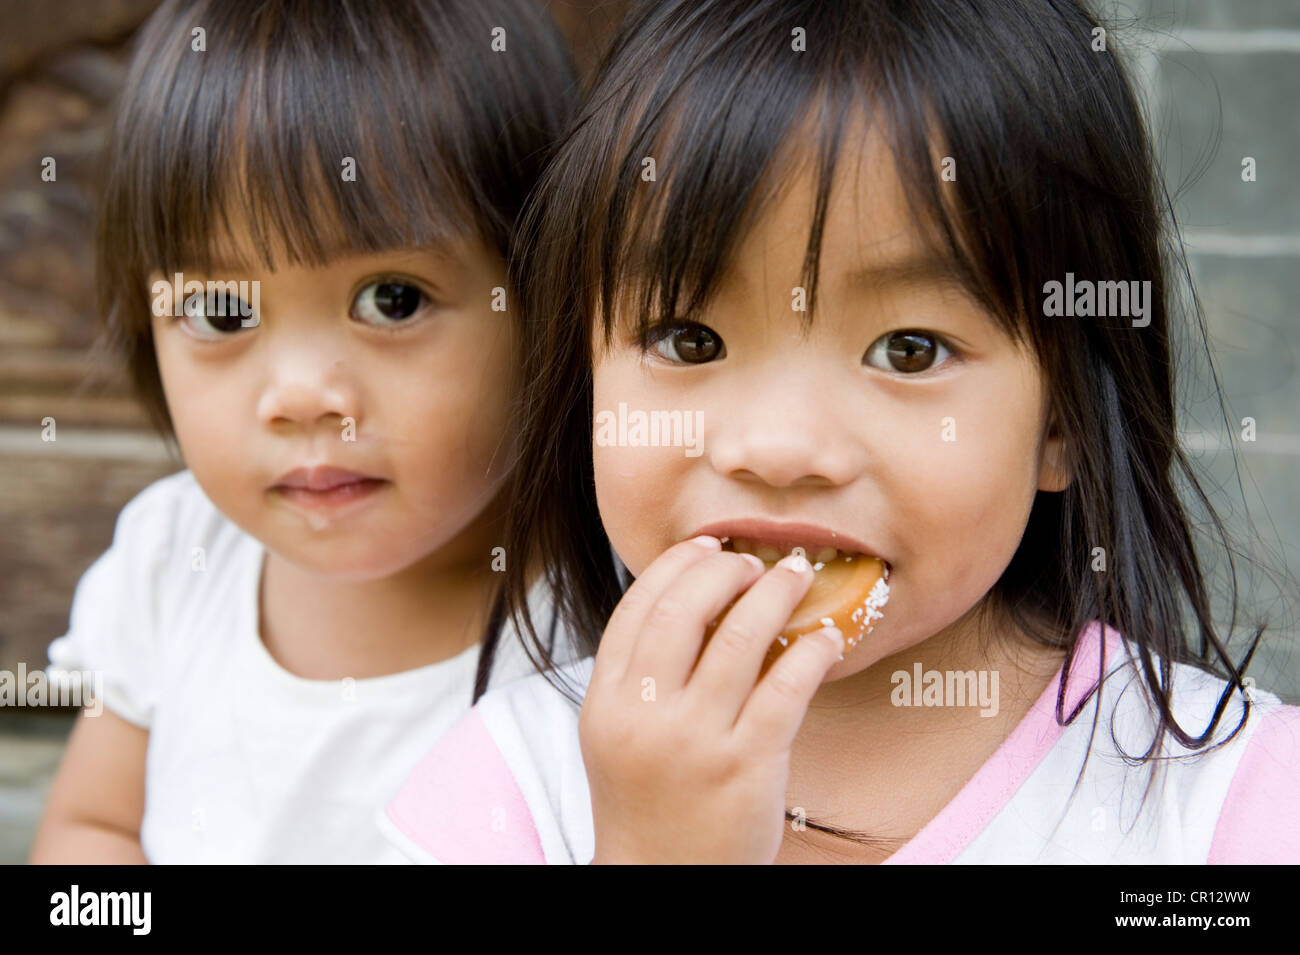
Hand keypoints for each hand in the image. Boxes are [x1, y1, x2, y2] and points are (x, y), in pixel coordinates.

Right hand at [581, 535, 843, 863]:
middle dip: (726, 569)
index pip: (638, 605)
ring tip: (795, 577)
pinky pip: (786, 688)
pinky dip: (812, 650)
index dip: (677, 564)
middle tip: (755, 562)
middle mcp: (645, 715)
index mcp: (607, 700)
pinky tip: (825, 638)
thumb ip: (642, 670)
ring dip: (775, 594)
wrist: (662, 878)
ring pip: (740, 638)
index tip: (708, 547)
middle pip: (685, 610)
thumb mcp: (618, 731)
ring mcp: (696, 741)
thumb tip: (693, 595)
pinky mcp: (747, 766)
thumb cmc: (648, 799)